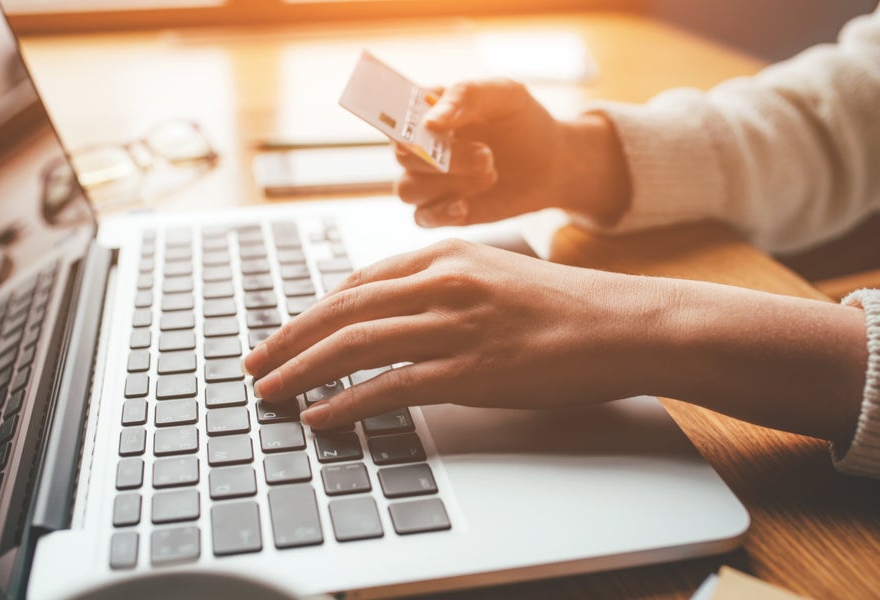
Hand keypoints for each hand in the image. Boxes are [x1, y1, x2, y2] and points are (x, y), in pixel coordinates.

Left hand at [244, 239, 668, 428]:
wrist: (626, 323)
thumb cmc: (565, 305)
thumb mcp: (495, 276)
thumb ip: (443, 286)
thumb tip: (392, 311)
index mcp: (446, 253)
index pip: (358, 282)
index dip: (312, 311)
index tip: (285, 334)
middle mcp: (443, 280)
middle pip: (342, 309)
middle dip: (288, 339)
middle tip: (253, 364)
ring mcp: (456, 324)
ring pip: (355, 345)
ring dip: (301, 371)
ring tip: (269, 392)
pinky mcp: (472, 369)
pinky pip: (391, 386)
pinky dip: (346, 404)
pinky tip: (320, 417)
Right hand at [395, 80, 631, 227]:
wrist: (551, 164)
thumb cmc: (524, 122)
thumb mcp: (505, 95)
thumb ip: (466, 97)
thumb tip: (430, 122)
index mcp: (428, 109)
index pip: (394, 113)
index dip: (399, 122)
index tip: (425, 129)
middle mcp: (421, 145)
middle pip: (403, 156)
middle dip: (443, 158)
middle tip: (486, 154)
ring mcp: (429, 180)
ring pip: (406, 189)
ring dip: (446, 184)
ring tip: (489, 174)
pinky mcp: (441, 210)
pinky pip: (420, 217)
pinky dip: (440, 213)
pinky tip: (465, 205)